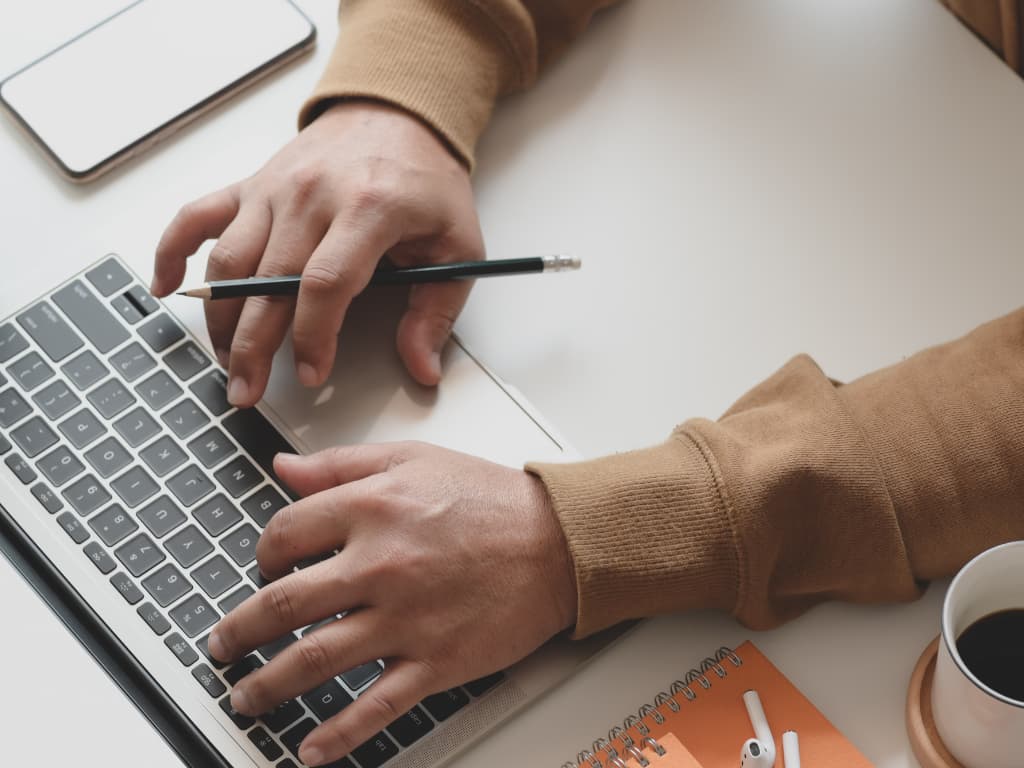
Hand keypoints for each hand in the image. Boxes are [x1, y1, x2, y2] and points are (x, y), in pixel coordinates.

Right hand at [151, 101, 483, 403]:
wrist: (397, 115)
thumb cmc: (425, 182)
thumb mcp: (457, 245)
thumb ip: (437, 311)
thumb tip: (422, 367)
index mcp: (368, 209)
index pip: (326, 284)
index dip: (312, 337)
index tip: (311, 374)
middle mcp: (312, 196)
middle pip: (268, 281)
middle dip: (253, 347)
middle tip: (247, 391)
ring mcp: (274, 189)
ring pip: (228, 260)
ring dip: (219, 318)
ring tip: (227, 361)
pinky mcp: (251, 185)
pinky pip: (197, 216)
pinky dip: (171, 250)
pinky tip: (165, 286)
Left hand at [205, 442, 576, 765]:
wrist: (560, 542)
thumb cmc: (492, 499)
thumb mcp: (414, 459)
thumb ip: (342, 464)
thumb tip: (284, 468)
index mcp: (372, 509)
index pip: (284, 534)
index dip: (262, 553)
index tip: (262, 567)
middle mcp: (381, 565)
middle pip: (282, 605)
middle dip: (238, 630)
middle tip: (222, 644)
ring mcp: (406, 619)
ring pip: (314, 659)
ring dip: (268, 685)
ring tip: (245, 698)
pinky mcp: (436, 661)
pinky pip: (375, 706)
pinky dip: (337, 733)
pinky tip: (310, 748)